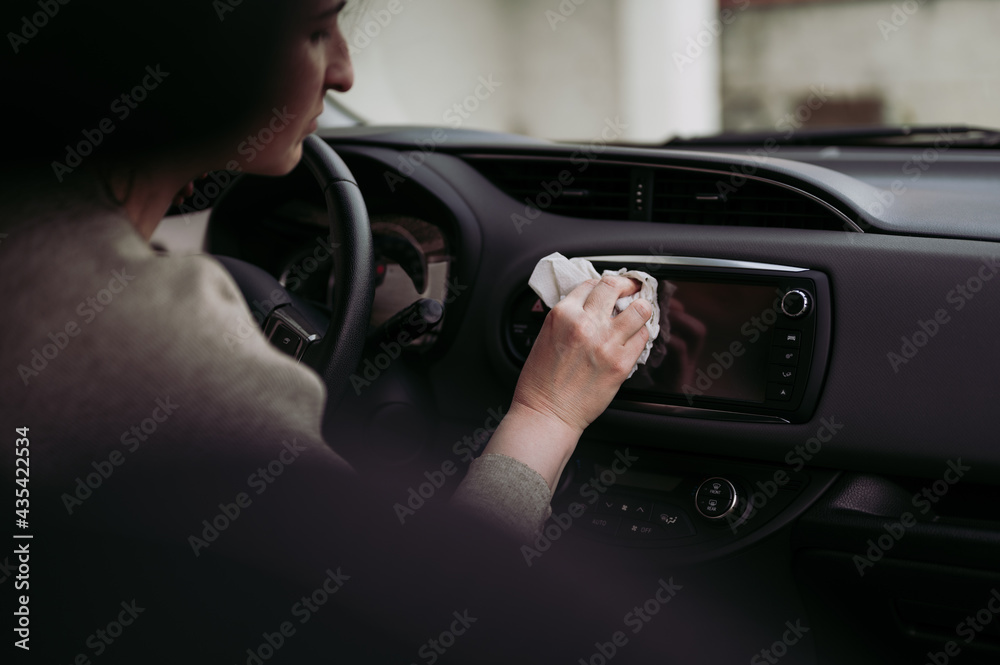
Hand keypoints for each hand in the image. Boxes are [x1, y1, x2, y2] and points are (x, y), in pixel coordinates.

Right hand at [481, 275, 650, 490]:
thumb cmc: (540, 382)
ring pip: (639, 309)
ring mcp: (606, 342)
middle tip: (631, 288)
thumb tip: (589, 310)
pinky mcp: (621, 363)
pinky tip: (635, 339)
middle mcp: (585, 323)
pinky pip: (643, 338)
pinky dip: (641, 336)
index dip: (602, 286)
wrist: (546, 413)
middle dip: (626, 285)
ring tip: (640, 312)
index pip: (590, 284)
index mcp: (562, 314)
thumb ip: (567, 319)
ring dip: (641, 308)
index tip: (609, 289)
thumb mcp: (545, 337)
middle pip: (615, 286)